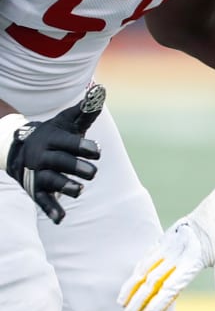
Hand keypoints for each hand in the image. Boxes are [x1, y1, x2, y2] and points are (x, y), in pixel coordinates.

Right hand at [4, 83, 105, 223]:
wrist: (18, 148)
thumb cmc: (53, 135)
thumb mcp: (66, 122)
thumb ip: (84, 111)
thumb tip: (101, 91)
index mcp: (51, 140)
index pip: (68, 143)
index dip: (84, 147)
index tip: (98, 150)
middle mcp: (42, 157)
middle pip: (61, 163)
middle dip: (78, 167)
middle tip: (92, 171)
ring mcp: (38, 174)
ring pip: (52, 182)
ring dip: (66, 187)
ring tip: (80, 189)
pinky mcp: (35, 190)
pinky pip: (42, 201)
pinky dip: (51, 210)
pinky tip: (61, 219)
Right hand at [119, 187, 214, 310]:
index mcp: (191, 261)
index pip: (169, 288)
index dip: (157, 305)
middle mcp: (176, 252)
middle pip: (152, 280)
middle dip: (139, 300)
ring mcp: (170, 243)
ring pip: (146, 266)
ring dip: (132, 285)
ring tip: (121, 300)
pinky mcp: (170, 235)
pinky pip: (149, 253)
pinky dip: (140, 266)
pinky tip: (134, 275)